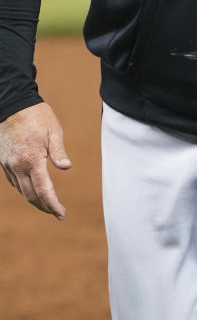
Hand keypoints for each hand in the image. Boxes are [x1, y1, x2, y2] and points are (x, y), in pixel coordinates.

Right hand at [0, 104, 71, 218]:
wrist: (11, 105)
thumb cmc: (36, 116)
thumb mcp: (53, 131)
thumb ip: (59, 152)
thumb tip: (66, 168)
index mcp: (32, 160)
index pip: (44, 190)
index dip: (53, 205)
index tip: (62, 214)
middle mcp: (17, 165)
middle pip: (31, 195)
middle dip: (45, 207)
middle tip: (57, 213)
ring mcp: (8, 164)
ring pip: (21, 190)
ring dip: (34, 200)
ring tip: (47, 205)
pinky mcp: (3, 161)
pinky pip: (13, 181)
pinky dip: (23, 190)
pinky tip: (31, 190)